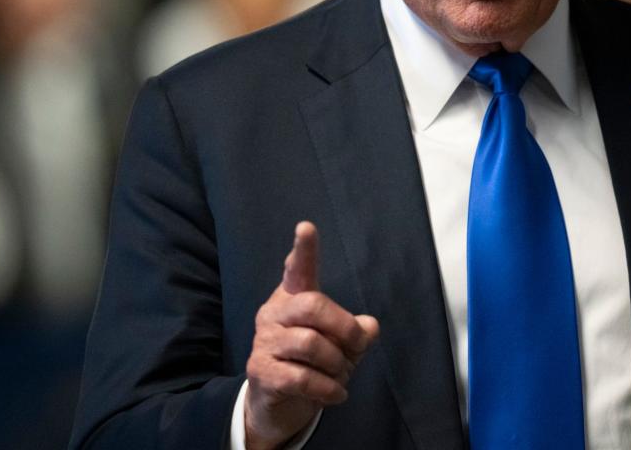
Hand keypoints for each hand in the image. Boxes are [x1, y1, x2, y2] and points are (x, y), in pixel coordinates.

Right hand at [244, 221, 378, 449]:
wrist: (278, 403)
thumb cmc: (314, 362)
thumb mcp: (342, 344)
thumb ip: (357, 332)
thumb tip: (369, 328)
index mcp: (294, 297)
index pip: (298, 269)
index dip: (304, 250)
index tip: (306, 227)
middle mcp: (274, 313)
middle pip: (314, 305)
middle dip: (345, 328)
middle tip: (357, 347)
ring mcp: (264, 342)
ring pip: (311, 344)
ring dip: (337, 364)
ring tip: (341, 375)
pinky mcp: (261, 372)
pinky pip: (303, 377)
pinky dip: (328, 388)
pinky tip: (337, 394)